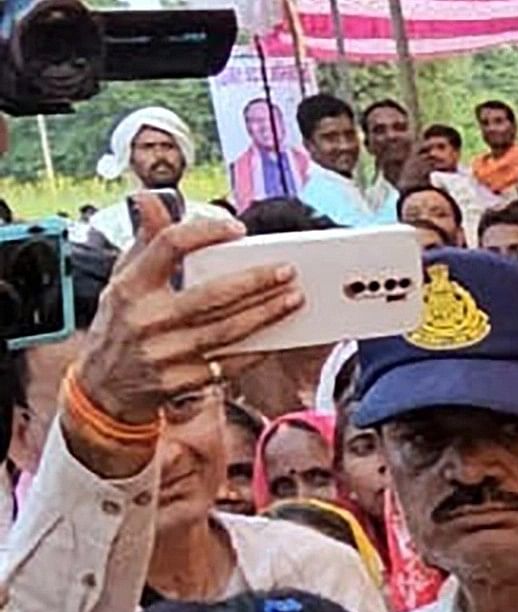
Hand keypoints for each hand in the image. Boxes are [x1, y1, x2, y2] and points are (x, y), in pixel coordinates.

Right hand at [71, 204, 302, 443]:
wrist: (105, 385)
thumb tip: (151, 200)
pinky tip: (280, 335)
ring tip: (294, 298)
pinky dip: (258, 349)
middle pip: (210, 295)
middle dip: (254, 281)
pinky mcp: (181, 381)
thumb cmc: (122, 322)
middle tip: (287, 270)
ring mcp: (164, 353)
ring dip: (266, 314)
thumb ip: (144, 242)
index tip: (236, 229)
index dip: (205, 233)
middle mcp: (146, 318)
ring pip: (227, 330)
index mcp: (130, 286)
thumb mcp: (121, 280)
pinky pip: (229, 363)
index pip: (169, 248)